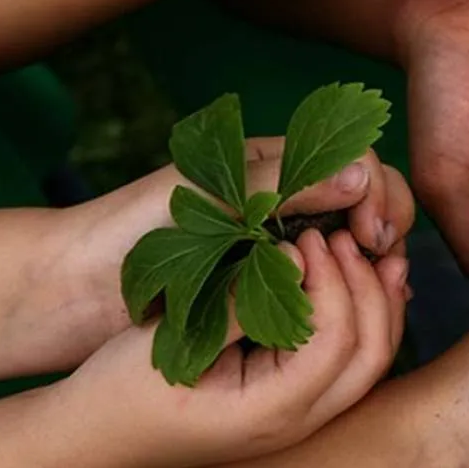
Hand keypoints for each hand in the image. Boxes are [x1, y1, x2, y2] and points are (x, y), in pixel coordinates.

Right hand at [44, 228, 406, 467]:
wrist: (90, 437)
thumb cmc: (119, 391)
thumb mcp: (173, 343)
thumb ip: (241, 302)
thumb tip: (298, 255)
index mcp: (271, 411)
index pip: (337, 341)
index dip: (333, 282)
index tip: (308, 238)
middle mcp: (297, 421)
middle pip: (372, 354)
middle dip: (370, 289)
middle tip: (346, 237)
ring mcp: (300, 415)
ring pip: (369, 359)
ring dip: (374, 300)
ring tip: (358, 248)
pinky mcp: (292, 399)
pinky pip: (347, 358)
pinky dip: (357, 314)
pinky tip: (346, 276)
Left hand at [46, 137, 411, 371]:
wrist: (81, 288)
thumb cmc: (138, 228)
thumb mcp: (213, 194)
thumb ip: (285, 182)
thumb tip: (361, 179)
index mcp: (279, 164)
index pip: (357, 164)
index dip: (378, 195)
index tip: (373, 234)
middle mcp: (292, 200)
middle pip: (368, 201)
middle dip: (387, 225)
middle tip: (381, 261)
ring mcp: (287, 242)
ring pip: (356, 244)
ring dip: (374, 261)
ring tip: (377, 288)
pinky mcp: (277, 285)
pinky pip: (332, 280)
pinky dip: (354, 289)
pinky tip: (362, 305)